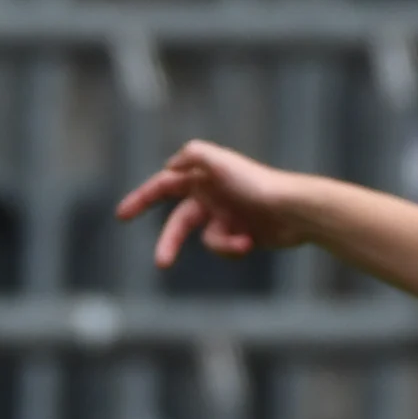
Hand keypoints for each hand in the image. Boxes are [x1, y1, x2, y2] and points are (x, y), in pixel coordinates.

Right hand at [114, 139, 314, 267]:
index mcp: (203, 176)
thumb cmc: (258, 184)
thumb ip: (192, 155)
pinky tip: (249, 241)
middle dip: (169, 243)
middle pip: (178, 222)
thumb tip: (169, 166)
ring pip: (205, 239)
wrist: (295, 210)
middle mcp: (211, 194)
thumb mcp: (221, 162)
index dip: (140, 200)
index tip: (121, 216)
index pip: (163, 186)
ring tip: (242, 242)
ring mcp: (225, 215)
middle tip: (162, 263)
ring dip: (221, 243)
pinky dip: (233, 247)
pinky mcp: (239, 233)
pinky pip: (222, 247)